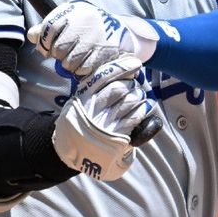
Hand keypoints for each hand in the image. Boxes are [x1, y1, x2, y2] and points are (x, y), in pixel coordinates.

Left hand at [27, 0, 159, 76]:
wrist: (121, 31)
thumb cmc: (89, 25)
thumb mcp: (70, 19)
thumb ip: (48, 27)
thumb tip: (31, 35)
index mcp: (74, 11)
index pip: (48, 28)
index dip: (43, 42)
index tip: (46, 48)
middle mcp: (85, 22)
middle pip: (58, 48)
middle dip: (57, 55)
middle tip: (64, 53)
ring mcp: (95, 39)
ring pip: (69, 62)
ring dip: (69, 64)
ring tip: (76, 58)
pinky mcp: (103, 53)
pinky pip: (82, 69)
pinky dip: (80, 70)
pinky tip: (85, 62)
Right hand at [53, 56, 160, 180]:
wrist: (72, 153)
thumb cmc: (79, 124)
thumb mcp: (78, 104)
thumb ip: (92, 90)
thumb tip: (118, 72)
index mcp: (82, 98)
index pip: (103, 76)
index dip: (121, 67)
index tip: (134, 63)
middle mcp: (92, 109)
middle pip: (118, 88)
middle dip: (131, 83)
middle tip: (135, 83)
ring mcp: (104, 124)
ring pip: (128, 101)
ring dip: (137, 95)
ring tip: (139, 95)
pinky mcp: (115, 137)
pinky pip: (133, 118)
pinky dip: (142, 110)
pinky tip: (144, 106)